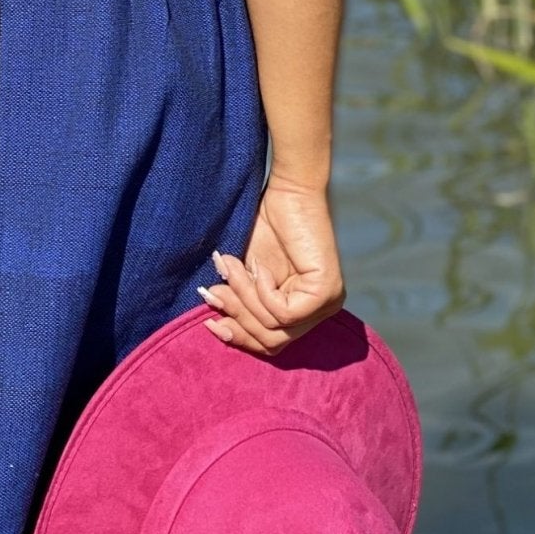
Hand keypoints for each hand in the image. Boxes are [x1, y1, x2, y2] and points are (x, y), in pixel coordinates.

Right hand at [197, 178, 345, 355]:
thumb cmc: (268, 225)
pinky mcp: (326, 292)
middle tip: (211, 292)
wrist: (290, 190)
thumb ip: (239, 300)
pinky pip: (285, 312)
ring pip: (274, 327)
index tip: (208, 322)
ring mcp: (327, 304)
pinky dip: (263, 291)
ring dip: (244, 297)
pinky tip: (257, 266)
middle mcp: (320, 312)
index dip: (238, 337)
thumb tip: (213, 325)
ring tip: (229, 268)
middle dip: (236, 317)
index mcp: (303, 309)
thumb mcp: (246, 272)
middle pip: (271, 341)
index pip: (270, 343)